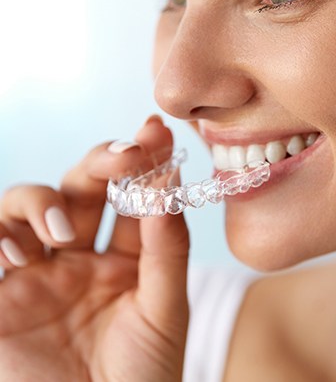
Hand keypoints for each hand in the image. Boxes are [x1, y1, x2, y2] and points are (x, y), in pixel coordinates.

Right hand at [0, 116, 189, 381]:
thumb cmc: (143, 378)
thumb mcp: (164, 310)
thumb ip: (167, 248)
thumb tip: (169, 183)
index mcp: (123, 259)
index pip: (131, 196)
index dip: (143, 161)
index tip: (156, 130)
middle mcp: (77, 259)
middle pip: (80, 188)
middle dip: (100, 163)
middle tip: (123, 158)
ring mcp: (35, 276)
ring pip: (24, 207)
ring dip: (40, 205)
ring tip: (60, 236)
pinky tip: (15, 257)